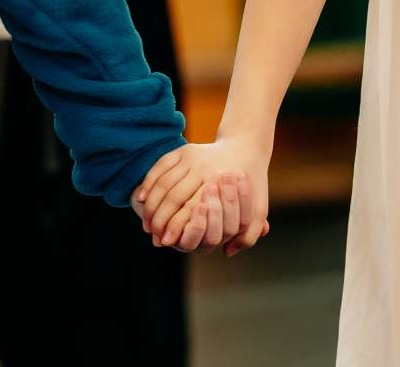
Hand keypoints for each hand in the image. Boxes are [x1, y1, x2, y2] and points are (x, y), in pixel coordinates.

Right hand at [132, 137, 269, 255]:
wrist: (246, 146)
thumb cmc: (252, 184)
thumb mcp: (258, 208)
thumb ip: (248, 234)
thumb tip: (227, 252)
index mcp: (221, 182)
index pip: (191, 209)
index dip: (176, 228)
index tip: (166, 243)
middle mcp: (205, 167)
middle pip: (174, 197)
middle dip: (160, 219)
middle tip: (153, 236)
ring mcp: (193, 155)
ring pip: (164, 182)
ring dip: (151, 205)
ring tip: (147, 224)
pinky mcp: (184, 148)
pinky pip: (160, 165)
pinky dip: (148, 183)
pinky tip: (141, 199)